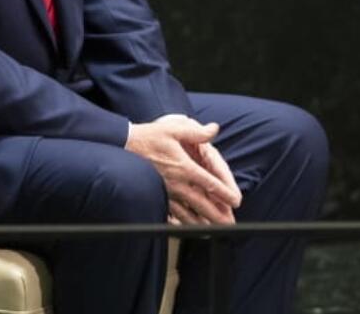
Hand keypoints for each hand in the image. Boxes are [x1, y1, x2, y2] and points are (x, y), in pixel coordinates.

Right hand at [125, 114, 241, 224]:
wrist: (124, 146)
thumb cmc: (148, 138)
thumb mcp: (173, 129)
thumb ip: (196, 132)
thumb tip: (214, 129)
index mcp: (183, 167)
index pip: (209, 183)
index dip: (224, 193)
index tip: (235, 201)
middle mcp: (176, 183)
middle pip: (201, 203)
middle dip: (217, 216)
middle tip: (229, 225)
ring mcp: (166, 192)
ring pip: (187, 212)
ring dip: (202, 223)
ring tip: (213, 231)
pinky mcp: (158, 195)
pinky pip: (172, 213)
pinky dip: (182, 223)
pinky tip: (187, 227)